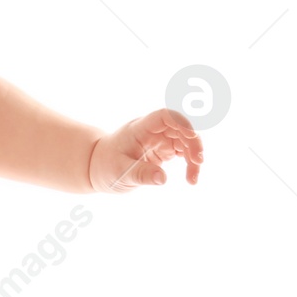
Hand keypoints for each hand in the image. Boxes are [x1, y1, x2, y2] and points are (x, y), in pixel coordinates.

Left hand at [88, 108, 203, 192]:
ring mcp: (159, 139)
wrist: (98, 168)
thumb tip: (162, 179)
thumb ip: (140, 174)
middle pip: (180, 127)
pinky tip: (190, 178)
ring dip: (194, 156)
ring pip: (185, 140)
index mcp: (140, 128)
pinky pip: (183, 151)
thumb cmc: (106, 167)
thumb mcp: (120, 173)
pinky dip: (190, 163)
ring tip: (192, 179)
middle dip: (193, 142)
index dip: (181, 122)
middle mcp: (152, 130)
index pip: (164, 116)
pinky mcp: (164, 149)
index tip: (192, 136)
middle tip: (198, 163)